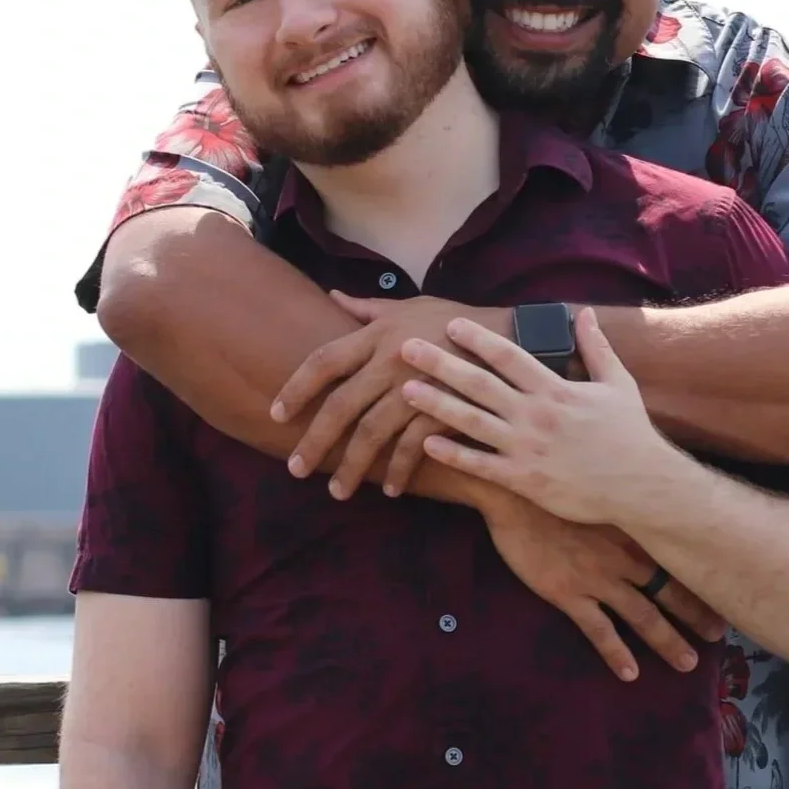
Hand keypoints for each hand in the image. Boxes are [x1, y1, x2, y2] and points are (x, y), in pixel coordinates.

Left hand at [271, 291, 510, 497]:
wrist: (512, 338)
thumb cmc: (457, 322)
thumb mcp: (411, 306)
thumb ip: (368, 309)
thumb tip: (332, 297)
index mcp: (379, 335)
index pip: (324, 361)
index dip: (296, 388)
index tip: (276, 413)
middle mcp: (391, 361)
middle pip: (341, 406)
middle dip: (315, 440)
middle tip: (296, 469)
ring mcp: (418, 388)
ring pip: (372, 434)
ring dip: (353, 466)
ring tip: (337, 490)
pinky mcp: (445, 412)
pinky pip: (413, 448)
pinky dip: (400, 471)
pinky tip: (391, 489)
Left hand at [400, 307, 670, 526]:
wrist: (641, 486)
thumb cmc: (630, 434)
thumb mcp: (618, 383)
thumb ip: (596, 347)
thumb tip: (585, 313)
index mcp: (556, 389)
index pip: (509, 356)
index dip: (479, 339)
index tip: (451, 324)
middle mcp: (536, 415)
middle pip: (479, 384)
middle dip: (441, 364)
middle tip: (407, 348)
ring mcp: (527, 448)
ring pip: (472, 422)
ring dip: (436, 405)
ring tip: (406, 390)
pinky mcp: (524, 480)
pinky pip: (481, 465)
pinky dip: (453, 455)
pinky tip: (426, 444)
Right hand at [480, 493, 722, 681]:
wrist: (513, 495)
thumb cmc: (554, 484)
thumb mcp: (598, 485)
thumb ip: (623, 498)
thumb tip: (645, 494)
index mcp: (632, 527)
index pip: (676, 557)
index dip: (700, 576)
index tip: (723, 589)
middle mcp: (623, 556)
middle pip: (669, 590)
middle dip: (695, 614)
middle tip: (718, 635)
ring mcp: (597, 577)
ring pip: (642, 615)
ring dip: (667, 640)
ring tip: (687, 663)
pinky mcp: (568, 594)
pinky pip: (599, 630)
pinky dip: (616, 653)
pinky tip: (630, 674)